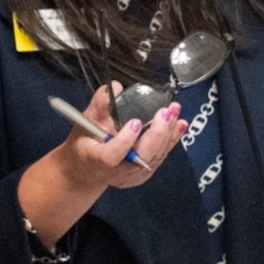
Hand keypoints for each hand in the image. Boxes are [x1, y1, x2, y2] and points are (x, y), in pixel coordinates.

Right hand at [62, 83, 185, 190]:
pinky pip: (160, 156)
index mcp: (96, 160)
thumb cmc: (86, 143)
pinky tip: (179, 124)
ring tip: (174, 112)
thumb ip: (100, 104)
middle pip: (141, 157)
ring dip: (168, 133)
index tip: (135, 122)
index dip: (125, 140)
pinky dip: (171, 139)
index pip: (112, 155)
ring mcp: (132, 175)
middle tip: (165, 113)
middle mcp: (117, 172)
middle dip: (157, 134)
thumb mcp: (85, 122)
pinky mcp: (144, 174)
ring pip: (155, 156)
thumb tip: (115, 87)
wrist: (88, 170)